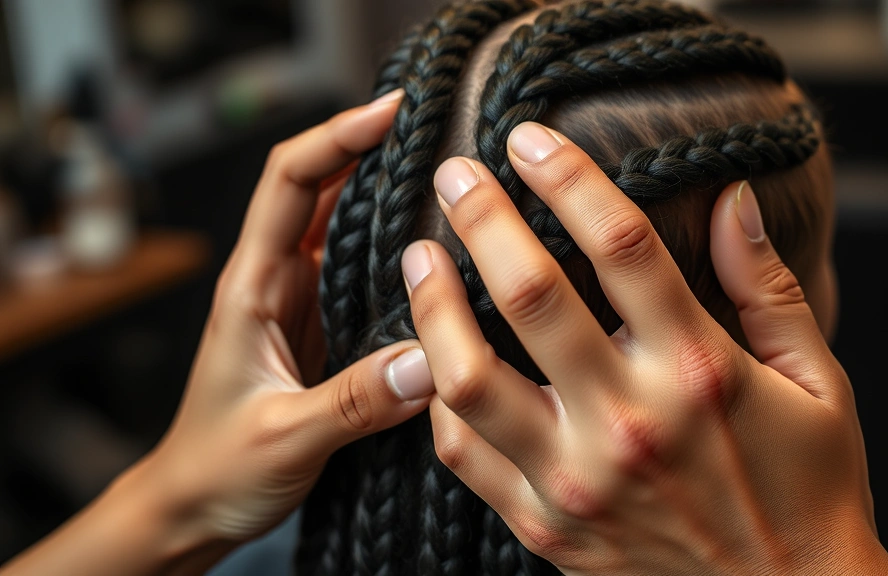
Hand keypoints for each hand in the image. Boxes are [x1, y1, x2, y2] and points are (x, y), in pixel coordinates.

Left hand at [1, 90, 435, 575]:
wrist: (195, 505)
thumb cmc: (218, 469)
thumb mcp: (285, 439)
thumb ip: (356, 403)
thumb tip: (432, 360)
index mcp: (252, 288)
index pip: (288, 183)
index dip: (335, 137)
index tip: (389, 114)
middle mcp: (274, 282)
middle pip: (319, 187)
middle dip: (369, 148)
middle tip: (434, 132)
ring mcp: (298, 302)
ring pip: (341, 223)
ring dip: (383, 191)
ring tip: (444, 175)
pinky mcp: (320, 327)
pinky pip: (359, 269)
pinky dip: (392, 245)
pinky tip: (432, 247)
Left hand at [403, 122, 887, 574]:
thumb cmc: (808, 487)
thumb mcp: (816, 380)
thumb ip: (768, 286)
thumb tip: (733, 199)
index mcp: (700, 371)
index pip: (622, 245)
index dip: (568, 178)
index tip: (529, 140)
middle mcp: (630, 421)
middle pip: (531, 294)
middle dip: (482, 218)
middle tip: (454, 175)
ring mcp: (578, 480)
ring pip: (469, 377)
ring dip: (433, 305)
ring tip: (420, 259)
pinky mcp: (546, 526)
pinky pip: (463, 454)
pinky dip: (440, 398)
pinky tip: (437, 357)